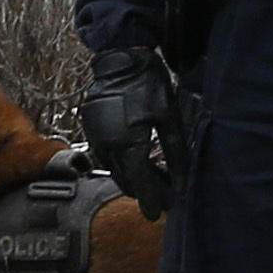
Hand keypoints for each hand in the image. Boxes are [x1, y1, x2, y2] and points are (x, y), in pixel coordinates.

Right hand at [85, 45, 184, 217]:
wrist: (120, 58)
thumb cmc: (148, 85)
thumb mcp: (170, 118)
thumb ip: (175, 152)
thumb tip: (181, 181)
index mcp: (128, 143)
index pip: (140, 181)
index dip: (150, 199)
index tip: (158, 215)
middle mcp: (108, 144)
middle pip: (126, 179)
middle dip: (144, 191)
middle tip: (164, 198)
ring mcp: (96, 135)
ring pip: (114, 168)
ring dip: (132, 178)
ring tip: (154, 179)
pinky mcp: (91, 126)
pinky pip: (106, 154)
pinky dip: (121, 162)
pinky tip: (136, 159)